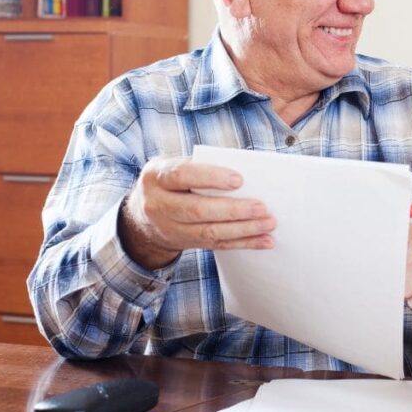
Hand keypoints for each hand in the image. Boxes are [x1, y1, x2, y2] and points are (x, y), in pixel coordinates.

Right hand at [119, 156, 275, 268]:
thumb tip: (246, 177)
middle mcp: (159, 205)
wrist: (142, 214)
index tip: (239, 180)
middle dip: (234, 210)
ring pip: (209, 232)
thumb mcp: (174, 166)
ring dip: (244, 229)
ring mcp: (171, 228)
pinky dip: (245, 243)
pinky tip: (265, 240)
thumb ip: (202, 167)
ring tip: (269, 223)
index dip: (211, 177)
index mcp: (156, 178)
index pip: (182, 176)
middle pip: (198, 210)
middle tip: (262, 207)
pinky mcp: (187, 243)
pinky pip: (218, 245)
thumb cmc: (171, 181)